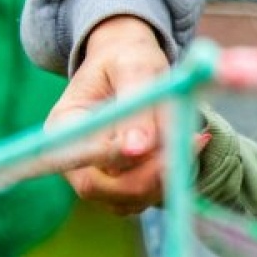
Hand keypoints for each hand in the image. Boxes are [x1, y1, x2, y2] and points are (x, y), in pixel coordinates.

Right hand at [48, 15, 172, 214]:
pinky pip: (151, 195)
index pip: (80, 156)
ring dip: (168, 175)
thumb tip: (138, 148)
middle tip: (190, 142)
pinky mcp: (125, 186)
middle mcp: (74, 160)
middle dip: (149, 175)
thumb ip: (136, 104)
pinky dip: (176, 177)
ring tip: (194, 136)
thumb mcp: (134, 68)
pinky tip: (191, 144)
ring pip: (132, 198)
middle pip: (102, 190)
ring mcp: (99, 177)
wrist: (132, 64)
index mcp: (63, 127)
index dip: (116, 156)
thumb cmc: (128, 58)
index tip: (157, 143)